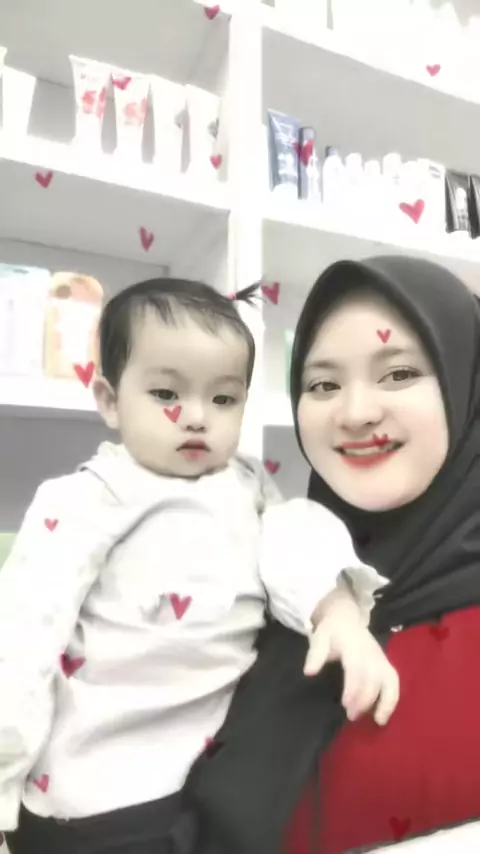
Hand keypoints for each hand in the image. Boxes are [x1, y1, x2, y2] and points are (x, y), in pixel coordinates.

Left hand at [304, 590, 398, 725]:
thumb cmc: (331, 631)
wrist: (345, 617)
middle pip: (373, 678)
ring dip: (385, 701)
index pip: (356, 667)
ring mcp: (381, 658)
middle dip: (365, 699)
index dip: (353, 687)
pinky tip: (383, 716)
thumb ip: (316, 654)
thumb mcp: (320, 637)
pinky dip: (392, 700)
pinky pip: (394, 683)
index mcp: (354, 645)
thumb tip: (309, 673)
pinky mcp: (386, 664)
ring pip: (389, 680)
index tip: (346, 705)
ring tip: (378, 721)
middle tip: (351, 716)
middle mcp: (371, 653)